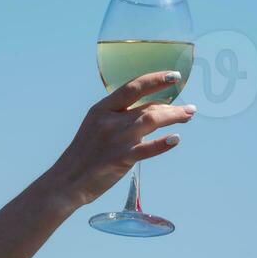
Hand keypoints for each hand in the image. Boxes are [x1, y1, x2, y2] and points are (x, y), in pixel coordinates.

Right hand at [47, 70, 195, 211]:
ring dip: (174, 117)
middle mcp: (110, 121)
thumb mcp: (95, 127)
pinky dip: (163, 143)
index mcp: (101, 110)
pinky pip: (148, 148)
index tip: (174, 76)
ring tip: (187, 116)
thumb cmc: (83, 155)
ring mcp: (116, 139)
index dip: (156, 79)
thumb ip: (117, 117)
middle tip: (189, 108)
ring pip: (151, 121)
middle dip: (172, 106)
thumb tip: (148, 110)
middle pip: (148, 106)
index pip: (133, 87)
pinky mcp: (121, 158)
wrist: (67, 181)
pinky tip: (175, 139)